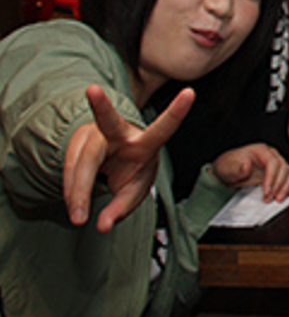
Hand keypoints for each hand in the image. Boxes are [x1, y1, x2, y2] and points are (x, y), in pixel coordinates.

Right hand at [63, 85, 193, 231]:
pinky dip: (71, 193)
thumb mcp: (135, 191)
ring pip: (82, 161)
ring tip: (78, 217)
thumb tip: (102, 225)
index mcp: (145, 143)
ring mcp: (95, 134)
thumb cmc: (131, 172)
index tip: (190, 93)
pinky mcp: (76, 144)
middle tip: (92, 90)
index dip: (177, 112)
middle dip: (101, 106)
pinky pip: (69, 170)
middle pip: (108, 122)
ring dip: (77, 192)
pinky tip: (74, 205)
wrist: (110, 163)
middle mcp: (120, 133)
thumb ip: (121, 208)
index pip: (163, 128)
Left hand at [213, 143, 288, 202]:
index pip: (272, 162)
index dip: (271, 177)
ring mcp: (276, 163)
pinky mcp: (277, 172)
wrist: (229, 170)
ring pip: (288, 173)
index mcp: (260, 151)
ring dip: (286, 187)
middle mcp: (271, 155)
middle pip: (283, 168)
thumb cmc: (229, 166)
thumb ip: (236, 168)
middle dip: (278, 185)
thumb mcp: (228, 167)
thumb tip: (246, 167)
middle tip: (270, 198)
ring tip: (279, 198)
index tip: (266, 191)